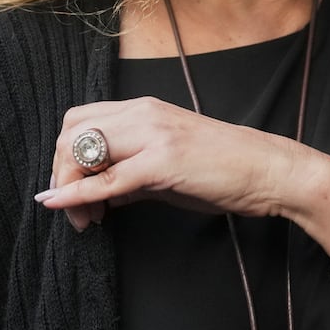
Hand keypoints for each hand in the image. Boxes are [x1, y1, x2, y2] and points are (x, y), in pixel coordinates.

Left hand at [35, 96, 309, 231]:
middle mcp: (143, 113)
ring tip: (83, 219)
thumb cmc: (223, 171)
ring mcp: (153, 134)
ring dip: (69, 185)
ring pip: (82, 148)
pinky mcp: (164, 161)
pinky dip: (80, 193)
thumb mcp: (167, 168)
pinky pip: (109, 178)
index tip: (70, 193)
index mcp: (143, 110)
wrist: (269, 171)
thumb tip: (98, 194)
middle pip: (71, 131)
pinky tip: (66, 207)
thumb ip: (131, 176)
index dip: (65, 157)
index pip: (80, 121)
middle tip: (71, 210)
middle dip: (60, 172)